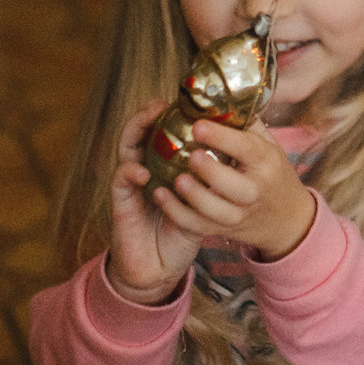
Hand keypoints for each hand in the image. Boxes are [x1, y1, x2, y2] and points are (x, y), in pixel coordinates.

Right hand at [106, 99, 203, 303]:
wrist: (160, 267)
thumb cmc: (185, 228)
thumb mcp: (208, 196)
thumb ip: (217, 172)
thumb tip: (243, 145)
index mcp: (167, 164)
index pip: (165, 130)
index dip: (172, 113)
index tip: (183, 97)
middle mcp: (146, 167)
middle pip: (142, 132)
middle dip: (148, 114)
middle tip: (160, 102)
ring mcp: (132, 183)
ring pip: (128, 148)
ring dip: (136, 131)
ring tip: (150, 117)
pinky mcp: (121, 202)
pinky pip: (121, 180)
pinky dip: (130, 172)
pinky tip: (144, 170)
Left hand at [152, 119, 316, 260]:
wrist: (286, 217)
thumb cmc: (272, 172)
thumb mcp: (268, 145)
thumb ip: (245, 125)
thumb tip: (217, 98)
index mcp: (267, 162)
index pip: (246, 149)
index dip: (222, 137)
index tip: (198, 125)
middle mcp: (256, 190)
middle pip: (236, 186)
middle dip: (211, 172)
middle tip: (190, 155)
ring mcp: (240, 213)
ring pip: (217, 211)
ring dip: (195, 197)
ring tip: (176, 180)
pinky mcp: (224, 229)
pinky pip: (199, 226)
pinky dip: (178, 214)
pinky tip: (161, 196)